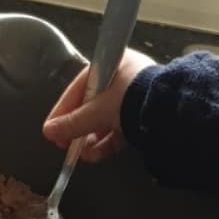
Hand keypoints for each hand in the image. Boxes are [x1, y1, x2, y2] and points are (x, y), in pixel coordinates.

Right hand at [43, 48, 149, 164]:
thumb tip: (50, 132)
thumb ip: (72, 123)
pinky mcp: (146, 114)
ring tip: (81, 154)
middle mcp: (125, 76)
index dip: (63, 109)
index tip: (52, 128)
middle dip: (78, 128)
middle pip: (93, 105)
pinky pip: (121, 127)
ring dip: (91, 138)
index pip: (79, 87)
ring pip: (107, 119)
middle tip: (64, 144)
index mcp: (112, 63)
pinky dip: (108, 142)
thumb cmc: (130, 99)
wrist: (168, 110)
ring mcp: (137, 96)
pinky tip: (95, 155)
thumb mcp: (96, 111)